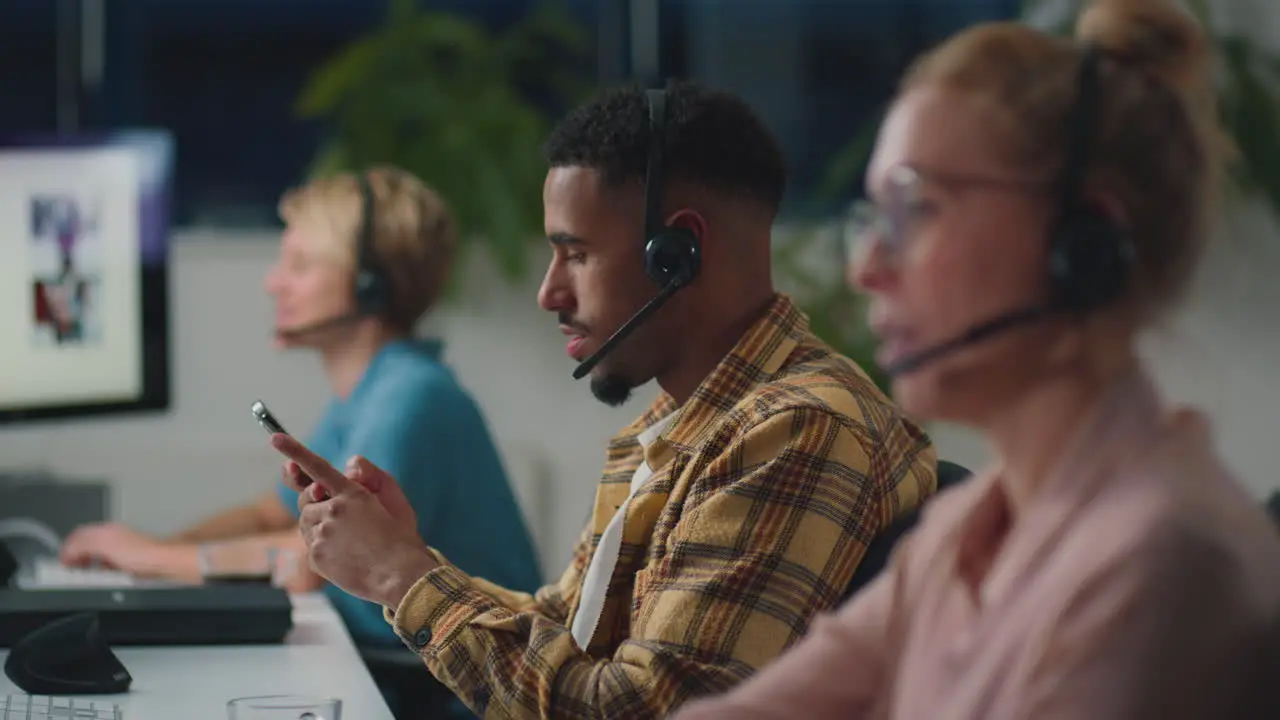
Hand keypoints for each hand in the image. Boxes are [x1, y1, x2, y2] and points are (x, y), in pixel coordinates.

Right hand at [60, 522, 165, 573]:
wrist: (163, 564)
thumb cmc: (139, 554)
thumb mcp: (104, 544)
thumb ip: (83, 544)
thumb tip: (68, 550)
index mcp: (106, 530)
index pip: (79, 536)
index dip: (67, 549)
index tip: (62, 563)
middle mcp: (114, 537)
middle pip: (87, 545)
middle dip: (76, 557)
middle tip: (71, 570)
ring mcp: (122, 548)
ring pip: (97, 555)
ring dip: (88, 564)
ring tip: (85, 574)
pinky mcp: (129, 561)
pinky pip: (109, 565)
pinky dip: (102, 570)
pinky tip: (104, 577)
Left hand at [271, 434, 437, 606]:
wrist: (400, 576)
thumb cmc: (400, 540)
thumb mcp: (393, 501)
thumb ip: (371, 477)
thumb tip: (348, 466)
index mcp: (353, 493)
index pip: (317, 467)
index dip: (294, 450)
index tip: (275, 437)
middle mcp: (334, 510)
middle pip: (306, 502)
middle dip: (315, 506)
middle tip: (335, 518)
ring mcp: (322, 534)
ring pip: (306, 524)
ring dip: (319, 527)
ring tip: (347, 542)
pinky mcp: (316, 555)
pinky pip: (310, 546)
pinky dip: (323, 549)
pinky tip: (346, 557)